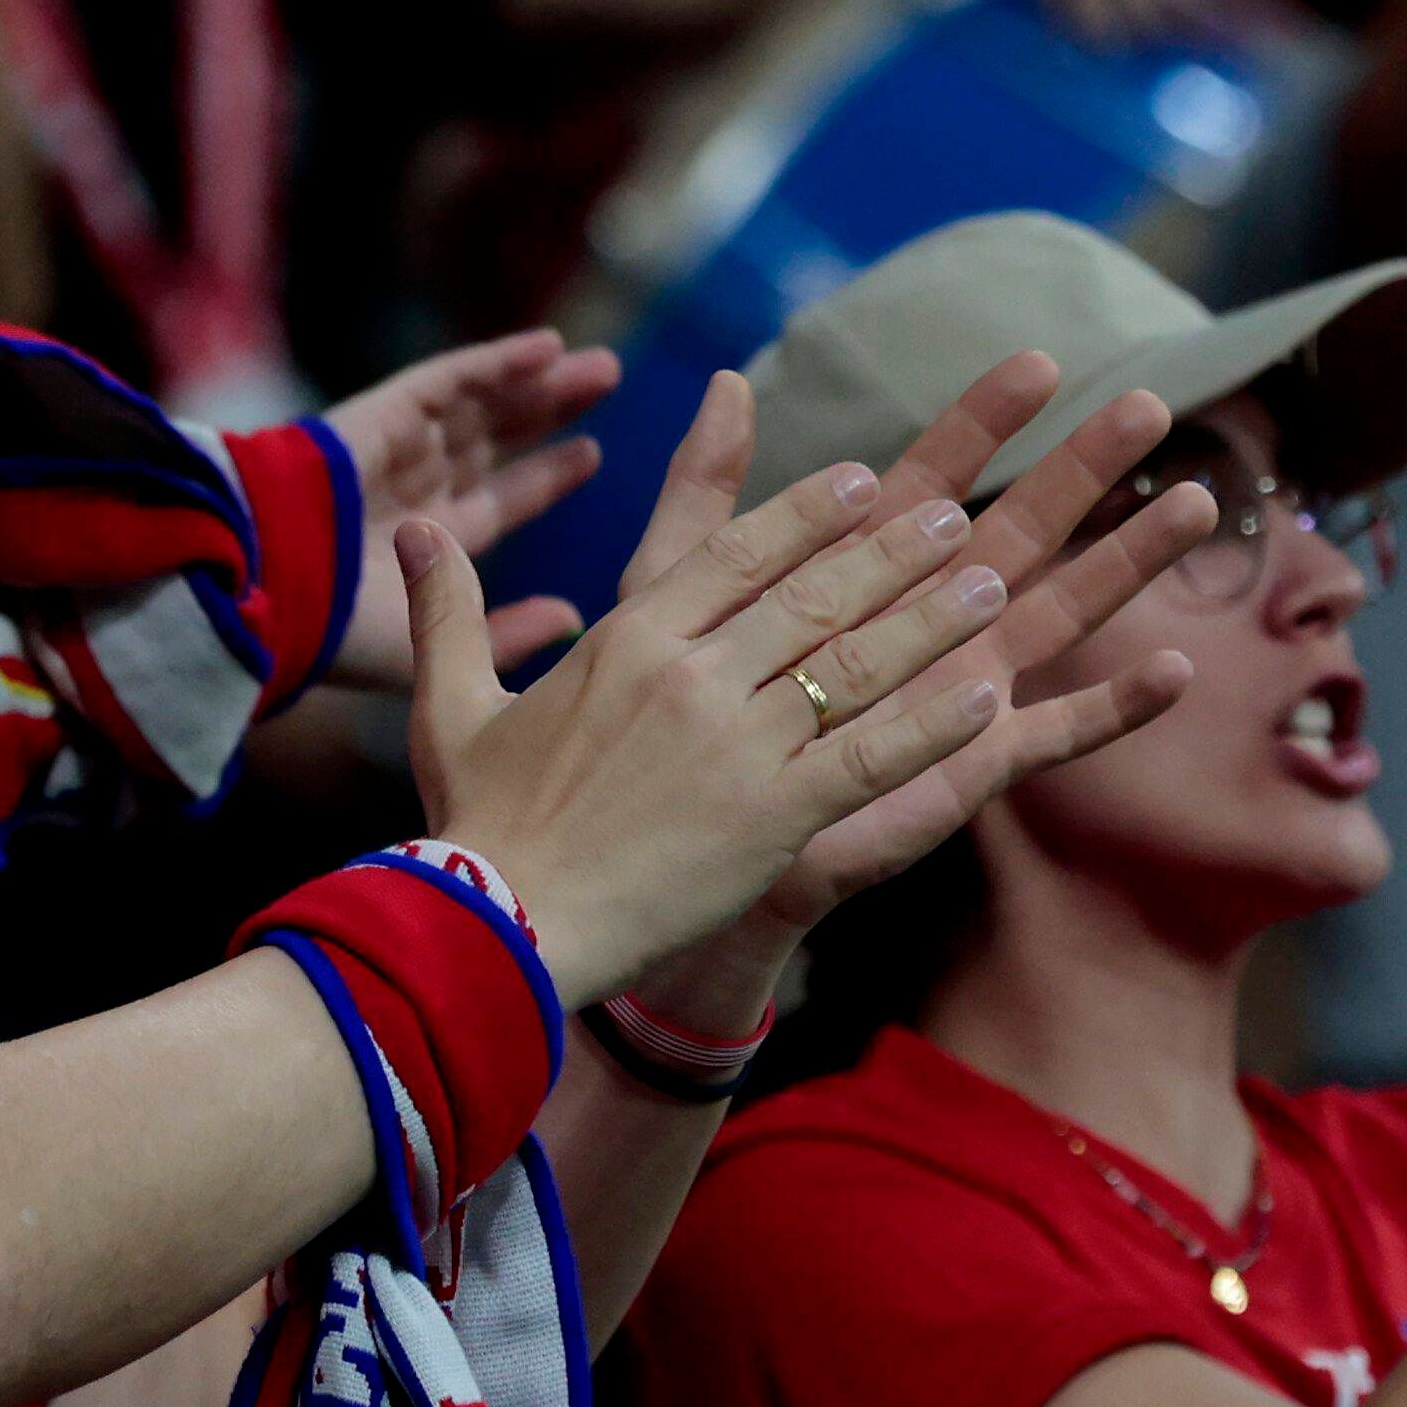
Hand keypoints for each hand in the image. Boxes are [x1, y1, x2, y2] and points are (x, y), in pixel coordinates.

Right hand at [318, 328, 621, 688]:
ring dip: (539, 383)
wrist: (261, 589)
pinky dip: (498, 362)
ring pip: (481, 406)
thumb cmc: (334, 632)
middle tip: (607, 383)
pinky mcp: (382, 414)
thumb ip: (507, 635)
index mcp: (424, 546)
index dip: (542, 478)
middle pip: (495, 442)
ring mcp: (396, 449)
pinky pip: (448, 381)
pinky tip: (548, 347)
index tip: (591, 455)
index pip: (497, 504)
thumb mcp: (432, 650)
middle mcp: (412, 489)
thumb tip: (573, 620)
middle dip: (547, 414)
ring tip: (599, 365)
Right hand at [385, 388, 1044, 1006]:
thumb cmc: (478, 822)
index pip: (735, 552)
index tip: (861, 481)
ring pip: (855, 662)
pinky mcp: (772, 817)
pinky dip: (931, 726)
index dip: (806, 513)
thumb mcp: (452, 703)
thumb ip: (450, 609)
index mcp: (627, 639)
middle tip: (956, 514)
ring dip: (931, 618)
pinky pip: (870, 758)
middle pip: (813, 592)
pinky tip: (986, 699)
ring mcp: (737, 745)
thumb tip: (414, 529)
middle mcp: (691, 676)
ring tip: (991, 579)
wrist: (500, 925)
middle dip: (892, 549)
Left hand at [621, 355, 1216, 958]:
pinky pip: (1056, 734)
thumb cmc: (688, 716)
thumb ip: (705, 493)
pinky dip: (1113, 707)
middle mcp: (933, 618)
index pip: (940, 474)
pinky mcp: (970, 763)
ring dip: (1129, 562)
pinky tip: (1173, 672)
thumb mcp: (678, 592)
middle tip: (1150, 405)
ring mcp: (964, 687)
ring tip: (1195, 504)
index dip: (984, 420)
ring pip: (1064, 611)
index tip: (1037, 360)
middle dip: (1085, 467)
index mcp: (871, 569)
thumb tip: (724, 381)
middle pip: (1026, 527)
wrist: (688, 835)